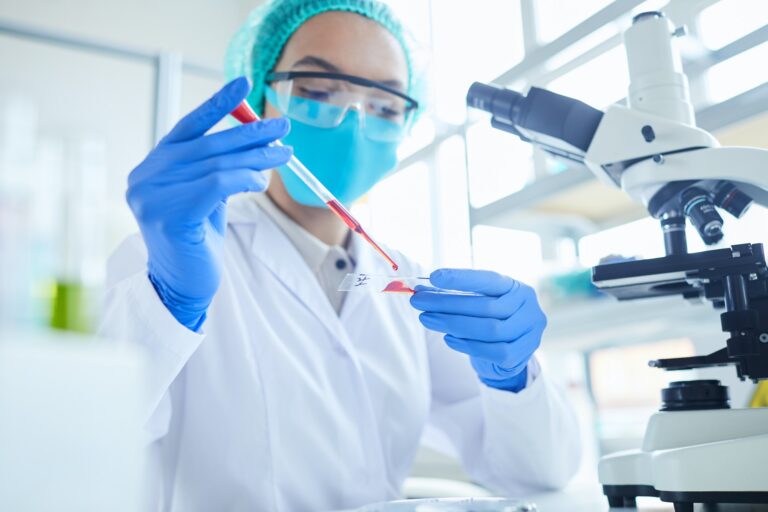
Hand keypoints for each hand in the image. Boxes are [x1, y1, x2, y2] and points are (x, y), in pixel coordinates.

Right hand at [126, 77, 291, 329]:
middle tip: (283, 127)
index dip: (218, 103)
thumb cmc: (197, 237)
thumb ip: (217, 165)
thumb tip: (257, 133)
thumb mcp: (205, 193)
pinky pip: (218, 184)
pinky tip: (261, 181)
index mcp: (152, 165)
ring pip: (218, 164)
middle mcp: (146, 175)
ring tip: (284, 155)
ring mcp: (152, 195)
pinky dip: (245, 178)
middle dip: (250, 133)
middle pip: (208, 144)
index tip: (245, 82)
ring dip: (257, 157)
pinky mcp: (169, 214)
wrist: (183, 283)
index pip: (188, 126)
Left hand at [410, 269, 545, 391]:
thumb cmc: (489, 320)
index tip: (433, 277)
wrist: (509, 351)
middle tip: (418, 302)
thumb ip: (454, 295)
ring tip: (426, 319)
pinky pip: (493, 351)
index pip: (488, 279)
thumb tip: (421, 291)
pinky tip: (448, 339)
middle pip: (485, 306)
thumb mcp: (476, 302)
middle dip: (447, 304)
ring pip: (489, 329)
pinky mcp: (523, 353)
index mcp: (514, 286)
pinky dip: (468, 345)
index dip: (461, 278)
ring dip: (453, 324)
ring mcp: (529, 330)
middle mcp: (527, 305)